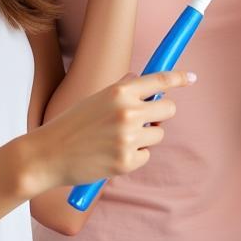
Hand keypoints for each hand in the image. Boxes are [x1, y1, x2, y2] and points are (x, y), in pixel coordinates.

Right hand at [29, 71, 194, 191]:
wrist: (49, 154)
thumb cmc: (74, 123)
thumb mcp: (98, 97)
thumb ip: (124, 89)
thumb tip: (148, 84)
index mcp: (120, 91)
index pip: (160, 81)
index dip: (179, 78)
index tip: (190, 78)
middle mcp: (128, 112)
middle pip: (168, 109)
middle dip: (161, 113)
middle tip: (147, 118)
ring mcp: (129, 138)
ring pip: (158, 134)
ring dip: (146, 136)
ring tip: (118, 138)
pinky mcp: (127, 162)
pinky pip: (146, 155)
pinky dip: (136, 154)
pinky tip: (114, 154)